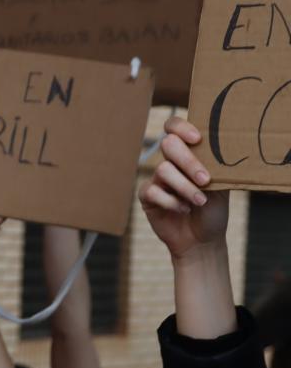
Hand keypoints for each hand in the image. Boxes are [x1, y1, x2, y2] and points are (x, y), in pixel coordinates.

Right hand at [141, 117, 228, 261]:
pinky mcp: (147, 197)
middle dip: (188, 161)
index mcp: (189, 154)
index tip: (197, 139)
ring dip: (184, 186)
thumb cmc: (213, 211)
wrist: (202, 240)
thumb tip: (217, 147)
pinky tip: (183, 209)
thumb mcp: (221, 185)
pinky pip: (153, 191)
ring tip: (200, 201)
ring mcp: (157, 179)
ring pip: (163, 169)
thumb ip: (214, 166)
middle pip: (169, 144)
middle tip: (205, 180)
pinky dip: (171, 201)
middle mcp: (171, 162)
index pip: (175, 128)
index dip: (182, 127)